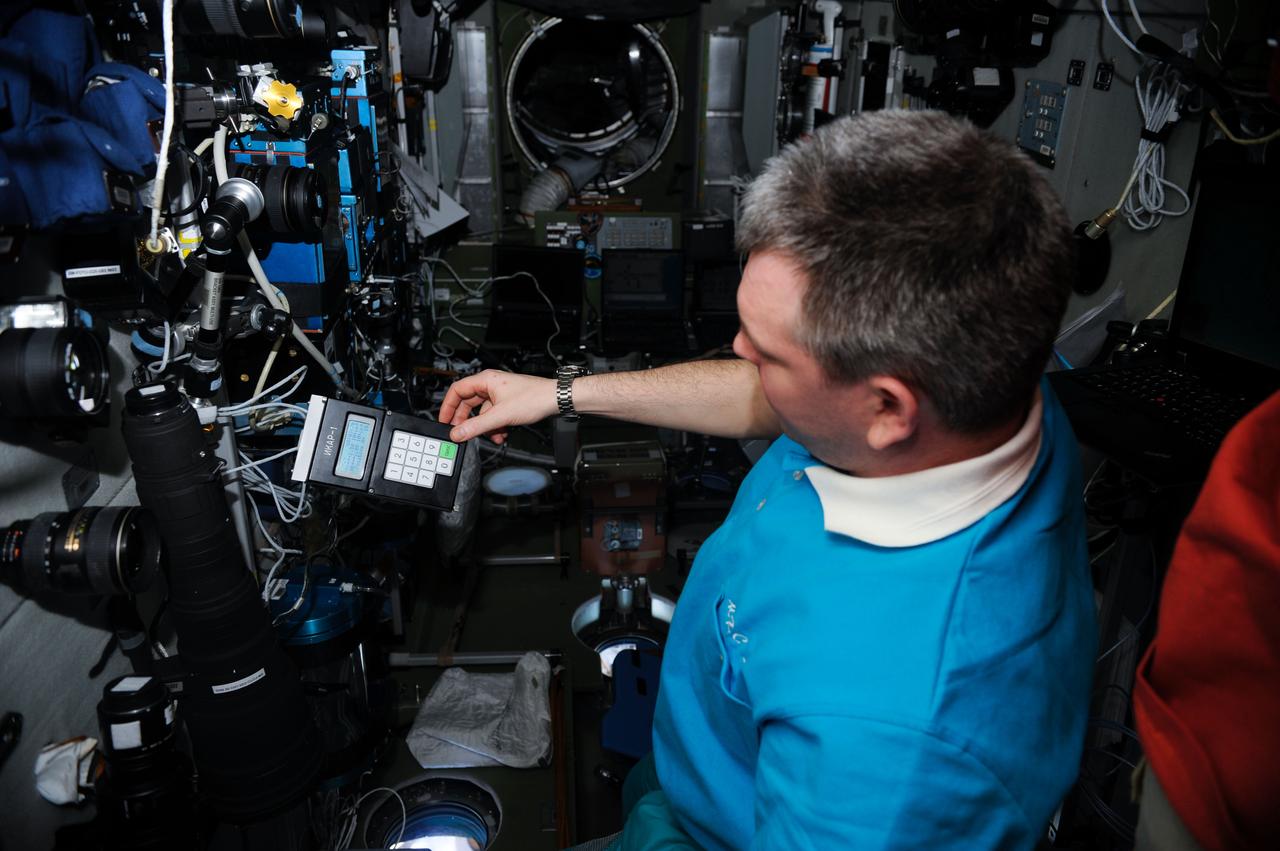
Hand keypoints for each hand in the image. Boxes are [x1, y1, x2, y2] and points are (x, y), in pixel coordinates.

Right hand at [438, 369, 556, 443]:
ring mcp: (499, 394)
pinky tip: (502, 434)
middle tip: (462, 434)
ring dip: (485, 427)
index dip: (447, 406)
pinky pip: (494, 416)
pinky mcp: (508, 403)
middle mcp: (490, 384)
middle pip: (468, 403)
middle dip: (467, 421)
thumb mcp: (500, 416)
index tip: (444, 422)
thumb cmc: (534, 398)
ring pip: (482, 413)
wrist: (555, 400)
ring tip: (492, 436)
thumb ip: (476, 426)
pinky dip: (495, 426)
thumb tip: (457, 433)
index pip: (456, 391)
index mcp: (485, 380)